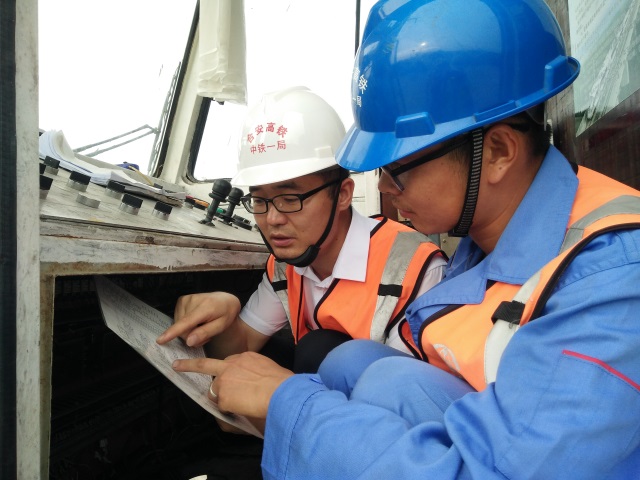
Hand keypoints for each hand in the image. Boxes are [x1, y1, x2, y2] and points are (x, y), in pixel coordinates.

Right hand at [156, 292, 240, 346]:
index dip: (173, 332)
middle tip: (206, 333)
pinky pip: (179, 319)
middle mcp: (193, 300)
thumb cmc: (225, 313)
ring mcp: (186, 299)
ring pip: (180, 325)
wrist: (225, 300)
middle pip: (183, 329)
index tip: (161, 340)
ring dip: (190, 330)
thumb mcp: (221, 326)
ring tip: (203, 325)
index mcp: (205, 307)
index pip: (186, 322)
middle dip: (193, 336)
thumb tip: (189, 341)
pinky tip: (197, 321)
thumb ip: (205, 333)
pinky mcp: (181, 300)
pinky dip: (187, 324)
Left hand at [173, 352, 292, 420]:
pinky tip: (243, 408)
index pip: (228, 362)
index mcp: (245, 357)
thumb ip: (255, 370)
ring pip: (215, 391)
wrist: (280, 391)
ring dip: (223, 398)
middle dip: (189, 365)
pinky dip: (231, 410)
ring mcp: (224, 380)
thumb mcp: (268, 368)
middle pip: (206, 365)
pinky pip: (222, 406)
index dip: (227, 371)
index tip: (225, 375)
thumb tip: (257, 379)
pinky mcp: (222, 395)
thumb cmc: (282, 383)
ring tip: (242, 402)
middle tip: (176, 365)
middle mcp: (231, 365)